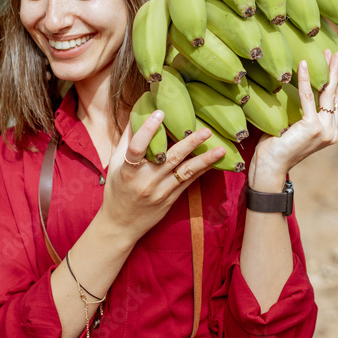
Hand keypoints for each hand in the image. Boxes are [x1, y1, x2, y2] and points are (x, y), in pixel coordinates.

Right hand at [97, 110, 224, 242]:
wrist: (120, 225)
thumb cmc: (117, 190)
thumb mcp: (116, 165)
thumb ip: (127, 140)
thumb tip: (138, 113)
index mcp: (128, 171)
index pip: (137, 148)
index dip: (148, 129)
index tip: (160, 112)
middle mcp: (146, 181)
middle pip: (170, 158)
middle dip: (190, 143)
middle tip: (206, 130)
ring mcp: (160, 191)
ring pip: (185, 172)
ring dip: (204, 159)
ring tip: (221, 148)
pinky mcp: (171, 199)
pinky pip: (189, 182)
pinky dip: (202, 170)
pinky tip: (214, 161)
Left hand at [249, 50, 337, 191]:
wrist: (271, 167)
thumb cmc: (276, 148)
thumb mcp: (294, 128)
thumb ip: (302, 113)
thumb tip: (296, 92)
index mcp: (329, 132)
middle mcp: (331, 131)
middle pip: (336, 95)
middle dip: (337, 72)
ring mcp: (324, 129)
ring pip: (327, 93)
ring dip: (328, 70)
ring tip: (329, 53)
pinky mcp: (312, 126)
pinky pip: (308, 97)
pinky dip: (305, 79)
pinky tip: (304, 64)